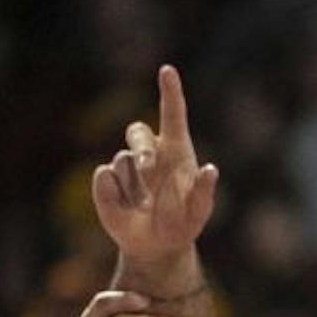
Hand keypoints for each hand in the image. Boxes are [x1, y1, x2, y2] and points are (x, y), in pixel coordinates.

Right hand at [92, 65, 218, 270]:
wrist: (156, 246)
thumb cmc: (182, 224)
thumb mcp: (199, 212)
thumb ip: (205, 192)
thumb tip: (211, 169)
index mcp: (175, 150)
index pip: (172, 113)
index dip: (170, 91)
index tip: (167, 70)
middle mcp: (149, 151)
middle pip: (138, 132)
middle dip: (141, 147)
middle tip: (146, 167)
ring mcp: (126, 166)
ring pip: (122, 160)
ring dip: (133, 186)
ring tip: (144, 209)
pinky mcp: (107, 182)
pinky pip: (105, 180)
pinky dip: (116, 197)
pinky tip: (128, 211)